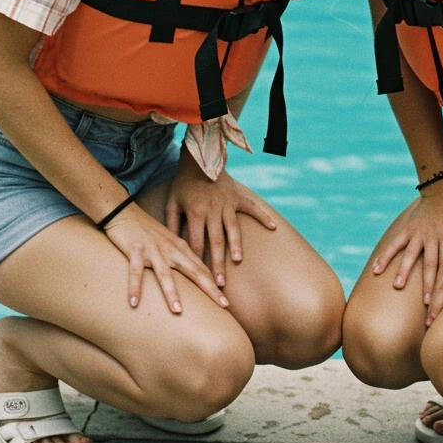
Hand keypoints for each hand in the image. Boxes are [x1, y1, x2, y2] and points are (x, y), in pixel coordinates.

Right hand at [103, 202, 228, 313]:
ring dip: (171, 292)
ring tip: (178, 311)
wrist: (124, 211)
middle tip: (223, 306)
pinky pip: (135, 271)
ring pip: (165, 274)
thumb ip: (180, 257)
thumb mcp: (168, 242)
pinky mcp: (135, 250)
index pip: (202, 269)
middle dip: (209, 289)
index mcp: (180, 248)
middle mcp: (170, 249)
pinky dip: (134, 287)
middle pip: (193, 271)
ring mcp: (153, 250)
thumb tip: (194, 275)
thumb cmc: (147, 230)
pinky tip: (133, 303)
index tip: (225, 303)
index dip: (214, 285)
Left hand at [165, 160, 276, 285]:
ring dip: (236, 245)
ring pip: (233, 228)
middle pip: (215, 240)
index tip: (199, 278)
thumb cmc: (183, 184)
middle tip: (220, 283)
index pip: (195, 242)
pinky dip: (264, 216)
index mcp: (195, 212)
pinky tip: (273, 227)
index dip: (197, 261)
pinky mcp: (238, 196)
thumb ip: (170, 224)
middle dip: (217, 263)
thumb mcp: (172, 203)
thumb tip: (169, 247)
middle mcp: (212, 209)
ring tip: (238, 261)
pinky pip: (253, 207)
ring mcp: (227, 203)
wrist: (200, 159)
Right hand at [370, 183, 442, 303]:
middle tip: (425, 304)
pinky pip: (395, 244)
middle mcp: (432, 235)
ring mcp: (417, 232)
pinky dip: (385, 256)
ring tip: (397, 286)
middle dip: (427, 285)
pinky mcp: (408, 229)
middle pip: (429, 264)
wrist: (442, 190)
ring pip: (409, 254)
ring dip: (403, 271)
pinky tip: (377, 270)